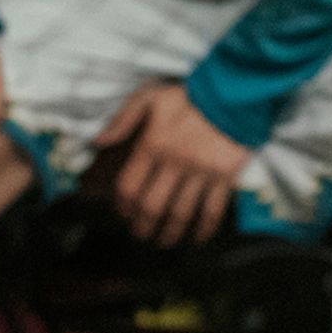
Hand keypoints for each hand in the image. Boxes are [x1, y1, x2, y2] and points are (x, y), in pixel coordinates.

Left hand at [95, 83, 252, 249]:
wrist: (233, 91)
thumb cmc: (189, 95)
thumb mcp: (150, 96)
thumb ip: (123, 119)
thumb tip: (98, 142)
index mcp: (153, 144)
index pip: (129, 186)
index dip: (123, 206)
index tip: (123, 213)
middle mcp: (175, 162)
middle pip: (152, 207)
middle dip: (142, 227)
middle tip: (140, 235)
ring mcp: (201, 172)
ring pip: (180, 214)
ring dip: (170, 234)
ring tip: (164, 241)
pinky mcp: (224, 176)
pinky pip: (212, 210)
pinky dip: (204, 229)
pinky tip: (197, 238)